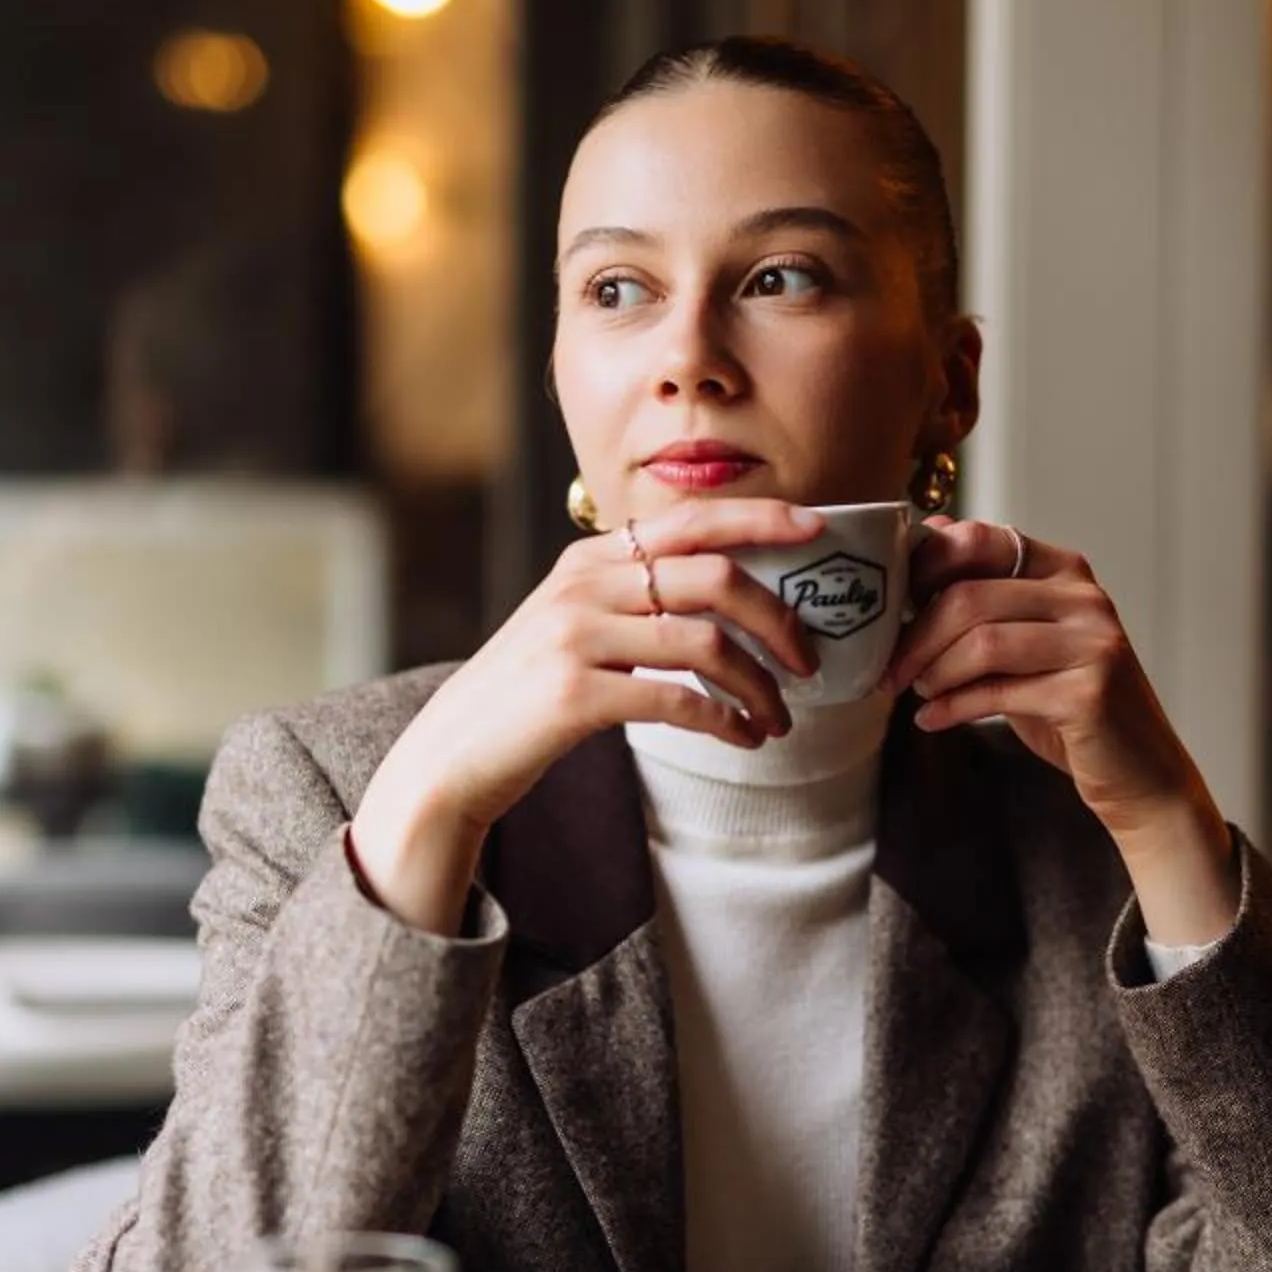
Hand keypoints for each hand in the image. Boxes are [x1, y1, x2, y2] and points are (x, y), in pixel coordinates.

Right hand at [349, 500, 824, 931]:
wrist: (453, 753)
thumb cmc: (529, 693)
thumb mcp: (573, 621)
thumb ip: (632, 594)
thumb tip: (727, 589)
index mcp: (591, 558)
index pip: (692, 519)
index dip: (761, 518)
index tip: (817, 528)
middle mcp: (584, 584)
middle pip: (715, 579)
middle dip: (779, 621)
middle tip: (809, 662)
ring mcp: (577, 637)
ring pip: (706, 644)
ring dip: (760, 686)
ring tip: (779, 718)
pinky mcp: (575, 694)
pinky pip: (678, 700)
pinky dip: (726, 722)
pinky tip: (744, 739)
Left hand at [884, 518, 1237, 945]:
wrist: (1139, 774)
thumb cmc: (1070, 703)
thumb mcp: (1024, 639)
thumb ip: (984, 593)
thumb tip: (928, 533)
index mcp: (1064, 570)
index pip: (980, 540)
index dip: (925, 569)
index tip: (892, 607)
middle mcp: (1083, 597)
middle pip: (970, 596)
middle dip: (916, 636)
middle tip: (890, 670)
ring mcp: (1092, 643)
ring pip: (981, 642)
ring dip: (933, 672)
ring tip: (917, 693)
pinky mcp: (1089, 692)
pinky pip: (998, 693)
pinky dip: (953, 707)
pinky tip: (933, 720)